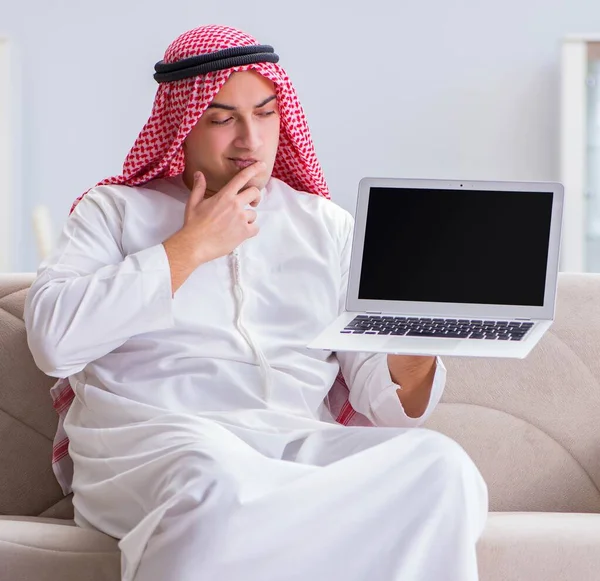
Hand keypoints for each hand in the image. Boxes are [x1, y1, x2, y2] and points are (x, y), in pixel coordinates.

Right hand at [162, 162, 264, 292]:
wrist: (195, 244)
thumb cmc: (193, 224)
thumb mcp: (193, 203)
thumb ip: (199, 187)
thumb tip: (199, 174)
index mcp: (224, 196)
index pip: (242, 178)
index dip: (253, 169)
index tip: (261, 165)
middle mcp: (235, 205)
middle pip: (254, 193)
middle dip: (255, 197)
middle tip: (252, 202)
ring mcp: (241, 219)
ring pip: (253, 214)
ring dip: (248, 218)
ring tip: (236, 225)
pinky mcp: (244, 232)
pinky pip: (255, 228)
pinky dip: (251, 230)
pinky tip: (241, 233)